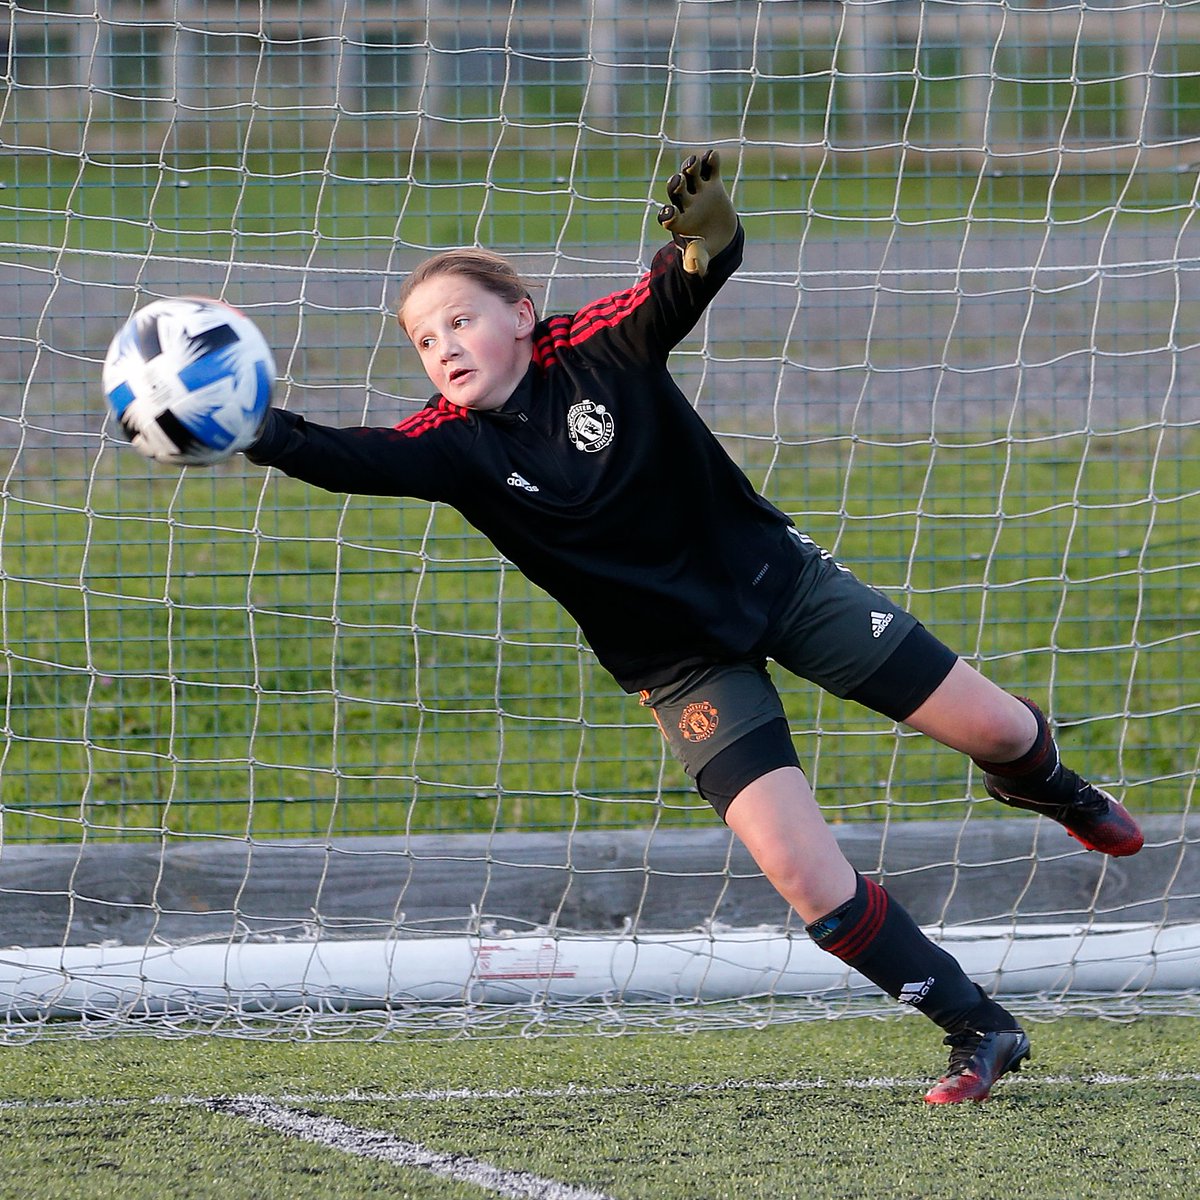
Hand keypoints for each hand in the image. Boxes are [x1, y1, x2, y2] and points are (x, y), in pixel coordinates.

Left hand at [656, 149, 737, 276]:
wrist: (720, 234)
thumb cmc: (705, 246)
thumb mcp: (701, 255)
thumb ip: (697, 261)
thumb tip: (696, 272)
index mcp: (678, 220)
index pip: (668, 215)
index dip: (668, 214)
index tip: (670, 215)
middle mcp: (685, 202)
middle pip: (676, 190)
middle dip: (676, 185)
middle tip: (678, 181)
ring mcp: (698, 191)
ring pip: (690, 175)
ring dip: (690, 168)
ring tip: (693, 163)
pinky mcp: (713, 182)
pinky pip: (710, 169)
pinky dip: (710, 162)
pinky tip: (711, 156)